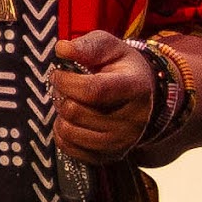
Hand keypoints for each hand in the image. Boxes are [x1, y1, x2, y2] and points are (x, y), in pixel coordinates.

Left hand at [47, 29, 157, 157]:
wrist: (143, 97)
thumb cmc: (122, 69)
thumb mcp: (111, 47)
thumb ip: (88, 46)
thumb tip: (62, 49)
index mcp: (134, 88)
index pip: (93, 90)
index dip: (66, 81)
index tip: (58, 73)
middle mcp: (132, 120)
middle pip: (76, 111)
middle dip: (62, 96)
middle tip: (65, 88)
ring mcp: (122, 141)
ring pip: (70, 132)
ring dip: (61, 115)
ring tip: (70, 103)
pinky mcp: (110, 155)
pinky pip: (71, 149)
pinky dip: (63, 134)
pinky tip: (71, 121)